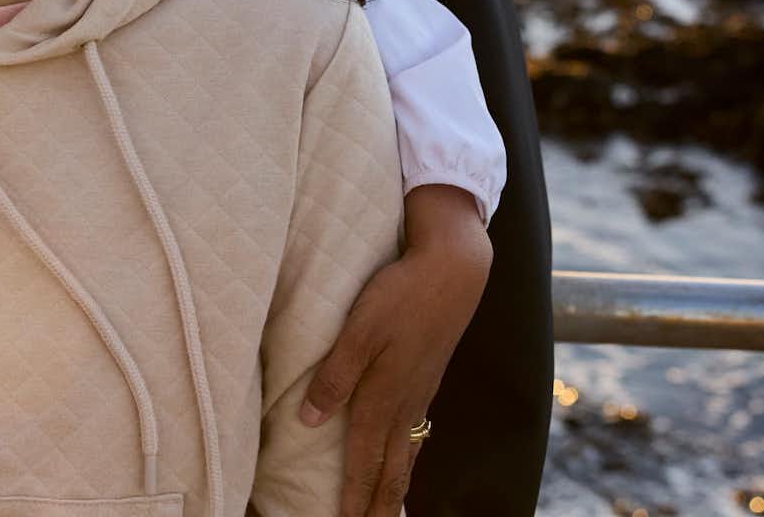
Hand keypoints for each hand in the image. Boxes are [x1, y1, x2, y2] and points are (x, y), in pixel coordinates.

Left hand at [298, 184, 492, 516]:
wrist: (452, 271)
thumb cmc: (400, 296)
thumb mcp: (358, 330)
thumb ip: (334, 375)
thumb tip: (310, 420)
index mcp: (383, 397)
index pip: (364, 461)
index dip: (353, 497)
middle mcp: (404, 404)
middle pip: (390, 470)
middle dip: (377, 505)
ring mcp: (419, 394)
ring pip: (406, 455)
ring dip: (393, 487)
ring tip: (385, 511)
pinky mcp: (426, 380)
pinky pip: (416, 435)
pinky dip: (408, 460)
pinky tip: (405, 461)